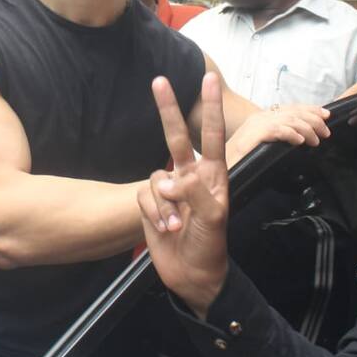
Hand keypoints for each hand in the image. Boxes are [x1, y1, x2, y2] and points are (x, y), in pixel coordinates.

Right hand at [138, 72, 228, 318]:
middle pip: (174, 137)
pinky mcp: (151, 204)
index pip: (212, 135)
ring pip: (156, 177)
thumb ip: (196, 192)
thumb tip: (171, 177)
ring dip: (163, 203)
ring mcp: (170, 190)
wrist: (192, 276)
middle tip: (159, 81)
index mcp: (213, 176)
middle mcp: (190, 177)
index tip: (208, 80)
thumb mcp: (212, 218)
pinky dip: (153, 213)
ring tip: (176, 225)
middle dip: (168, 109)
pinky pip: (144, 197)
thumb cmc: (210, 246)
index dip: (210, 107)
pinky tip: (164, 228)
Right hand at [225, 103, 330, 168]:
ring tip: (316, 139)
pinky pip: (277, 130)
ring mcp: (255, 126)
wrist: (219, 172)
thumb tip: (299, 139)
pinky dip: (291, 134)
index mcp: (261, 119)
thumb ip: (277, 139)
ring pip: (288, 120)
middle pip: (292, 111)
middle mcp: (258, 118)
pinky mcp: (252, 136)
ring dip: (306, 129)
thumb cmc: (240, 164)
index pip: (290, 108)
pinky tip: (300, 141)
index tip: (326, 115)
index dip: (310, 110)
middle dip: (313, 119)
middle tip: (326, 132)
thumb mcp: (262, 148)